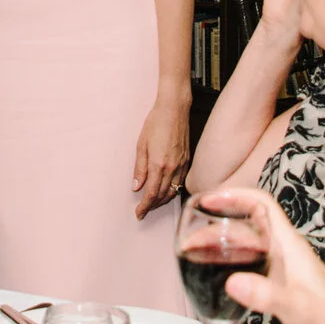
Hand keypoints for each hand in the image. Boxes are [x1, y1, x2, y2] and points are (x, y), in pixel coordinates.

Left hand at [131, 92, 189, 218]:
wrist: (174, 110)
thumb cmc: (155, 124)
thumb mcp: (141, 145)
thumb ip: (140, 168)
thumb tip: (136, 187)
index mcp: (159, 164)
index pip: (152, 194)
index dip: (144, 206)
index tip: (138, 213)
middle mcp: (173, 168)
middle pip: (163, 196)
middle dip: (152, 206)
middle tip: (143, 211)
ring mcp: (182, 165)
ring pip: (173, 191)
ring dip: (162, 201)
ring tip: (152, 204)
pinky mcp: (187, 161)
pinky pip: (180, 182)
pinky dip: (173, 191)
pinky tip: (166, 191)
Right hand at [202, 186, 324, 323]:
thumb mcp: (301, 309)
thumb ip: (268, 296)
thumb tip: (235, 283)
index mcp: (291, 248)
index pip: (262, 206)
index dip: (235, 196)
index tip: (209, 199)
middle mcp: (284, 256)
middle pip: (246, 227)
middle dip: (216, 226)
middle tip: (190, 238)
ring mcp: (280, 273)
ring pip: (244, 249)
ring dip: (219, 248)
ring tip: (194, 256)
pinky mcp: (276, 292)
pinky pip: (246, 271)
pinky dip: (226, 270)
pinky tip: (214, 282)